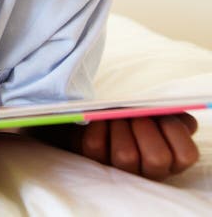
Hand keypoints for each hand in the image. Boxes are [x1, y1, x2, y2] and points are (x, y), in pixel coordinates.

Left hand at [77, 114, 198, 178]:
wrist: (104, 116)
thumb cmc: (138, 115)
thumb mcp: (160, 113)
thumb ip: (170, 112)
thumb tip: (166, 109)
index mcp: (173, 160)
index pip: (185, 155)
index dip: (174, 130)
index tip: (161, 114)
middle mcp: (150, 172)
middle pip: (156, 158)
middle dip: (145, 128)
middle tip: (137, 114)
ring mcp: (123, 172)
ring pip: (126, 155)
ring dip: (120, 126)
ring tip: (117, 115)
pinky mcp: (96, 162)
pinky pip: (96, 145)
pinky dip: (98, 125)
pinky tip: (100, 118)